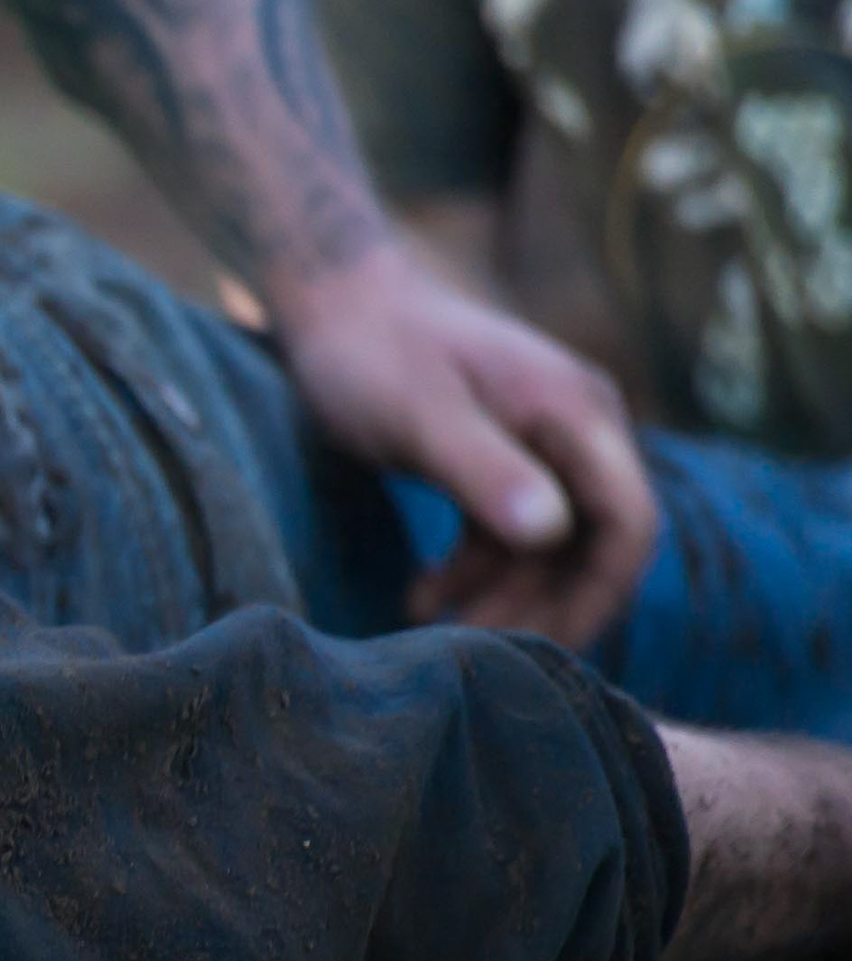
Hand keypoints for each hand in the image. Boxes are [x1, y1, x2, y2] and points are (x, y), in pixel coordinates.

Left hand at [270, 242, 656, 647]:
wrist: (335, 302)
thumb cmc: (371, 354)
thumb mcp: (420, 416)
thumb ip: (483, 470)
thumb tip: (550, 533)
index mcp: (578, 415)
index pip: (626, 522)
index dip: (597, 595)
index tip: (542, 652)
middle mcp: (578, 429)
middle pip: (593, 544)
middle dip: (541, 608)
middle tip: (475, 658)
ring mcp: (544, 444)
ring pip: (548, 546)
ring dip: (501, 596)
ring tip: (430, 633)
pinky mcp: (503, 458)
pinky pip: (510, 531)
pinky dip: (473, 571)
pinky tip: (419, 600)